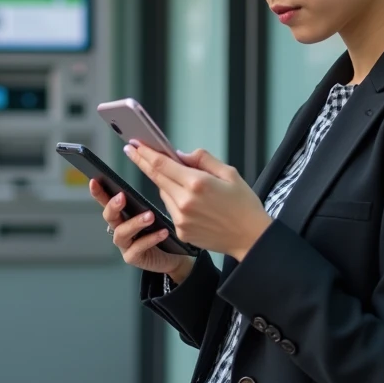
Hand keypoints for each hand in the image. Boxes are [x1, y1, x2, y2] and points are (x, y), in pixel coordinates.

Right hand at [89, 179, 193, 278]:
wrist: (174, 256)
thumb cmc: (164, 229)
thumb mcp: (158, 210)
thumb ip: (152, 195)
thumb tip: (156, 169)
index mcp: (122, 215)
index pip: (106, 200)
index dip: (98, 192)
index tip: (94, 180)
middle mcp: (120, 228)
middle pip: (109, 216)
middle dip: (113, 206)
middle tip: (122, 197)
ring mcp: (124, 244)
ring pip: (122, 232)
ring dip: (135, 222)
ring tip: (150, 216)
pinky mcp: (133, 257)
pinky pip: (138, 248)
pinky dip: (150, 239)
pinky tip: (163, 232)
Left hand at [124, 143, 272, 260]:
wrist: (250, 238)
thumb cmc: (243, 205)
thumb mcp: (229, 173)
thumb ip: (202, 159)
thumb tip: (180, 155)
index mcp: (198, 184)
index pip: (162, 164)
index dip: (145, 153)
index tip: (134, 144)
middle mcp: (185, 202)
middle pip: (156, 177)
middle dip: (142, 162)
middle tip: (132, 150)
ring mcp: (181, 219)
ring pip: (163, 193)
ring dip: (166, 183)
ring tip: (186, 183)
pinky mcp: (181, 231)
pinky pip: (171, 209)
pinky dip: (175, 200)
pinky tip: (192, 202)